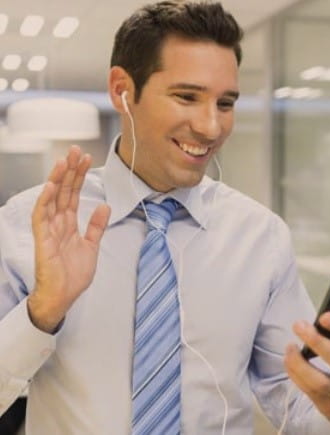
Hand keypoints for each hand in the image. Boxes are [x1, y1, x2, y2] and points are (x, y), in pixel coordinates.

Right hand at [28, 146, 110, 332]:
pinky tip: (51, 186)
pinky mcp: (43, 240)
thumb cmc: (74, 274)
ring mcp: (49, 229)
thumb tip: (104, 206)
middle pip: (64, 191)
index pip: (74, 194)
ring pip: (52, 198)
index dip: (80, 176)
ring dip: (58, 179)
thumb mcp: (92, 246)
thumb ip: (96, 226)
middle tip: (76, 150)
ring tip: (64, 160)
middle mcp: (58, 222)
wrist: (64, 296)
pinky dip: (46, 201)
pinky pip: (42, 217)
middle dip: (70, 170)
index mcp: (69, 223)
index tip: (87, 159)